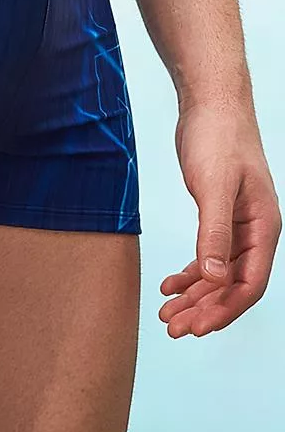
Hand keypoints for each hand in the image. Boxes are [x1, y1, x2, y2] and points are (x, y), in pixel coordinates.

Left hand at [159, 97, 280, 337]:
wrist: (211, 103)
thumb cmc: (219, 137)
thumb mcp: (213, 187)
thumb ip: (214, 233)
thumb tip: (214, 278)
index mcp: (263, 227)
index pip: (249, 284)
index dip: (223, 310)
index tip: (196, 329)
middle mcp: (255, 231)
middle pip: (232, 284)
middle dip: (204, 309)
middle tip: (173, 327)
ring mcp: (238, 223)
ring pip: (218, 273)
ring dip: (195, 295)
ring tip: (167, 311)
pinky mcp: (218, 213)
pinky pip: (208, 254)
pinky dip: (190, 272)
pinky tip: (170, 283)